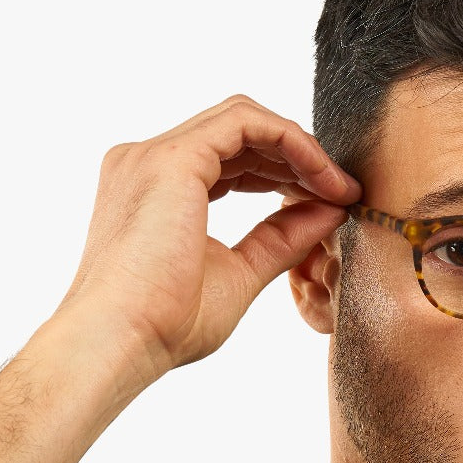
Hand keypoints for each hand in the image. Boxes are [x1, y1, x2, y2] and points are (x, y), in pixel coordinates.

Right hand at [53, 94, 360, 386]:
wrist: (119, 343)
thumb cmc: (166, 325)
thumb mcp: (240, 273)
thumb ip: (283, 238)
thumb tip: (330, 212)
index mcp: (157, 187)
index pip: (231, 157)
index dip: (285, 173)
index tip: (330, 202)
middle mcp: (149, 161)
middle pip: (240, 133)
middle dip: (298, 158)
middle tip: (344, 192)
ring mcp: (155, 155)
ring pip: (244, 119)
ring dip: (300, 149)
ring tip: (339, 187)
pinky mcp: (172, 158)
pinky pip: (246, 123)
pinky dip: (291, 142)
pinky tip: (323, 178)